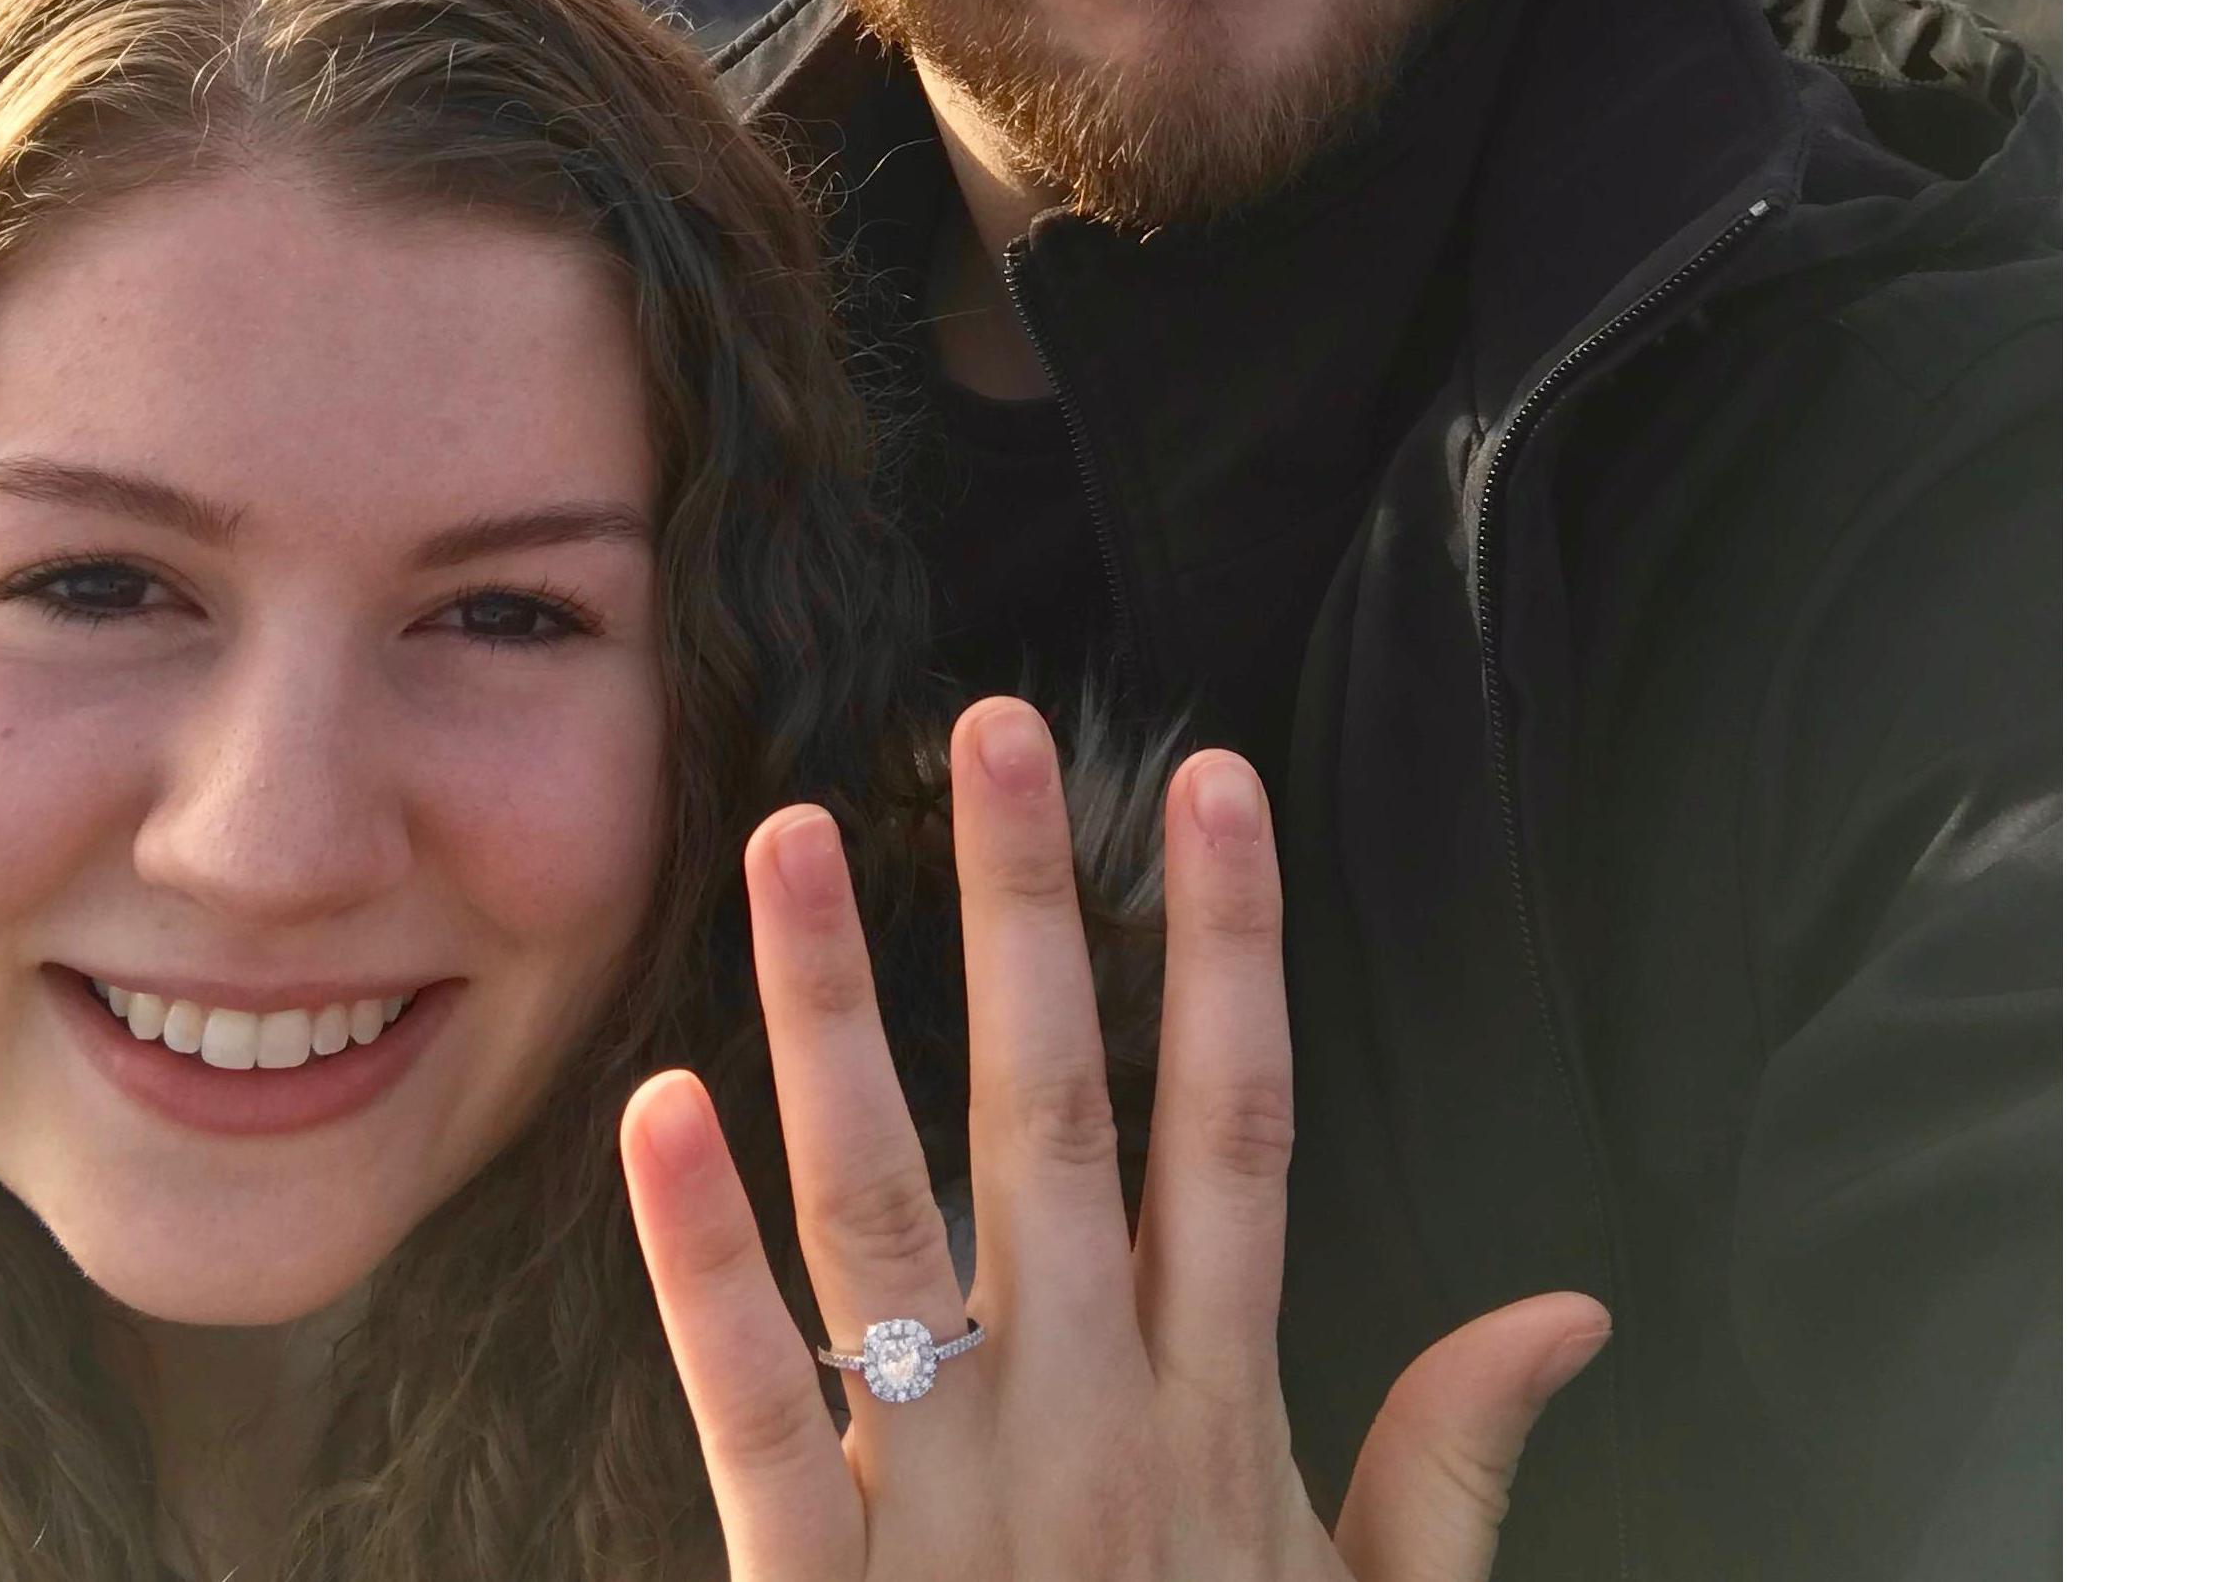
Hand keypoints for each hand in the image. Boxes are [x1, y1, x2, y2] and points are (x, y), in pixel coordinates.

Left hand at [619, 695, 1609, 1580]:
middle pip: (1059, 1113)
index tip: (1214, 781)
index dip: (1233, 945)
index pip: (1238, 1126)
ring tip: (794, 839)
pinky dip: (699, 1261)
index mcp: (1216, 1414)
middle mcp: (1086, 1419)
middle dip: (1033, 911)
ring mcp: (947, 1500)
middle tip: (994, 728)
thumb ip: (1453, 1460)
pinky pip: (749, 1408)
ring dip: (837, 1015)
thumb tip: (1571, 1304)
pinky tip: (657, 1112)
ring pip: (886, 1211)